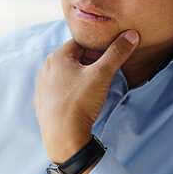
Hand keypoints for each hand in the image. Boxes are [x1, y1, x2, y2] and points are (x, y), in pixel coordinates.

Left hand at [33, 30, 139, 164]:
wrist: (64, 137)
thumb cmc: (80, 103)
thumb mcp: (102, 74)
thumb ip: (117, 53)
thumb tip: (130, 35)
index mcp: (56, 57)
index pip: (81, 43)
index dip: (98, 49)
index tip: (109, 58)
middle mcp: (45, 69)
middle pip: (73, 59)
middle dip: (90, 64)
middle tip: (105, 74)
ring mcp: (42, 87)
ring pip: (66, 76)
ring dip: (80, 78)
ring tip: (93, 89)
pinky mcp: (42, 104)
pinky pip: (59, 91)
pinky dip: (71, 93)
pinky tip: (80, 102)